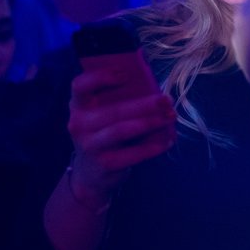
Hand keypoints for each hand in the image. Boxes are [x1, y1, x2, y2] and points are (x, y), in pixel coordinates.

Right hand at [66, 69, 176, 207]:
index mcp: (78, 105)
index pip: (80, 86)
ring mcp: (90, 145)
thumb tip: (152, 85)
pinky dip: (152, 147)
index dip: (100, 77)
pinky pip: (132, 154)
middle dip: (145, 104)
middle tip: (167, 99)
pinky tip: (168, 141)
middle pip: (113, 110)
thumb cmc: (102, 133)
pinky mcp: (105, 164)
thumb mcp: (100, 115)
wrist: (91, 174)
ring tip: (171, 117)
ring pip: (123, 130)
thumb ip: (116, 99)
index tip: (126, 74)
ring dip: (151, 122)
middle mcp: (79, 124)